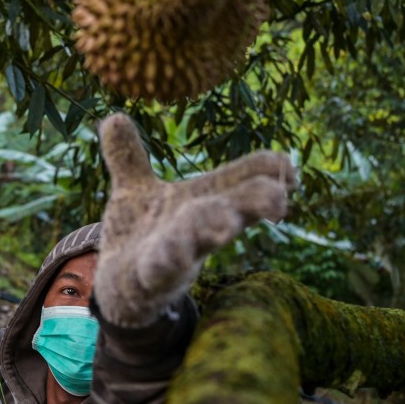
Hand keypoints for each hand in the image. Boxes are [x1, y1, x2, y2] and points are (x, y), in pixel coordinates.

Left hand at [93, 113, 294, 326]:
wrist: (119, 287)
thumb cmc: (142, 233)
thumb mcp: (133, 190)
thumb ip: (127, 157)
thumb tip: (114, 116)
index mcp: (201, 199)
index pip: (243, 179)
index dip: (269, 170)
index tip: (290, 170)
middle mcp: (198, 225)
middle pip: (235, 209)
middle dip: (256, 202)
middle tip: (279, 198)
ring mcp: (178, 251)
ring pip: (202, 238)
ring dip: (215, 227)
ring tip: (227, 223)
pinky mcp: (152, 275)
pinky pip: (164, 267)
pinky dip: (170, 259)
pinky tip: (175, 255)